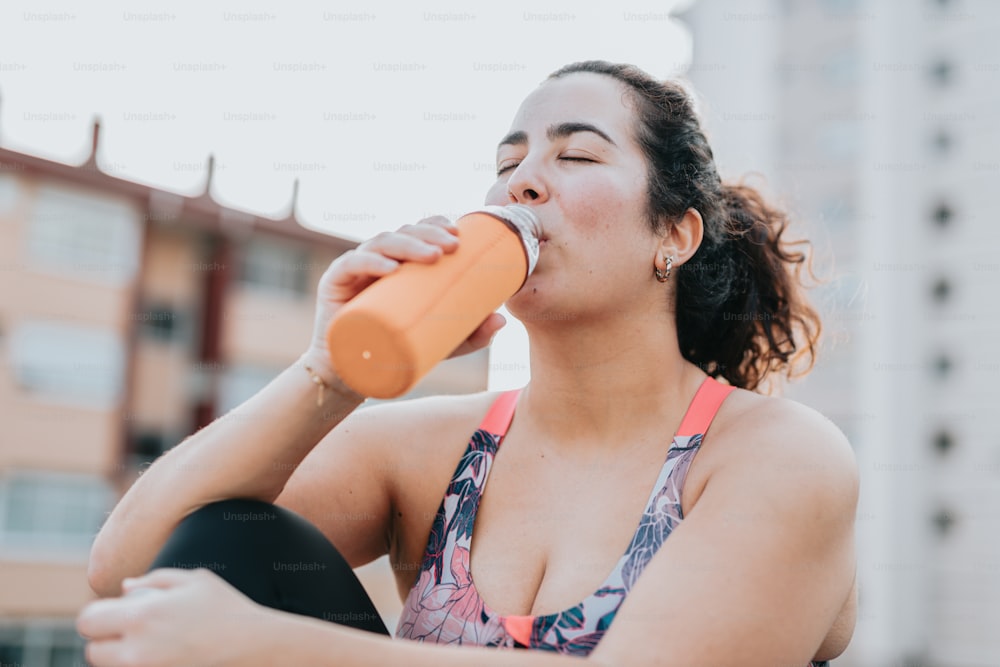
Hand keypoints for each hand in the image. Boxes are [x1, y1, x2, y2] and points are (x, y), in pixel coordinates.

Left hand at [77, 568, 274, 666]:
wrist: (255, 646)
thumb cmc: (227, 609)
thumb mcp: (195, 580)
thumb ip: (154, 579)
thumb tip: (126, 588)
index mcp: (142, 615)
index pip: (88, 621)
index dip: (97, 616)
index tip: (111, 615)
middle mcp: (137, 649)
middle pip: (92, 653)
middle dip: (105, 642)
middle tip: (127, 634)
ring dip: (121, 657)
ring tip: (147, 645)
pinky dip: (140, 665)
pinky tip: (162, 655)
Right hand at [303, 216, 506, 377]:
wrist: (353, 374)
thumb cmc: (397, 349)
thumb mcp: (441, 343)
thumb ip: (472, 334)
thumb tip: (502, 319)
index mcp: (399, 263)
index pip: (417, 231)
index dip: (436, 224)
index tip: (459, 232)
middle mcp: (377, 259)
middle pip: (403, 232)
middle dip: (429, 233)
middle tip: (453, 247)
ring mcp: (355, 269)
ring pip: (380, 243)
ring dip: (408, 244)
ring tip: (432, 256)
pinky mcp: (334, 283)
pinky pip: (351, 265)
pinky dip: (371, 263)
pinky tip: (391, 269)